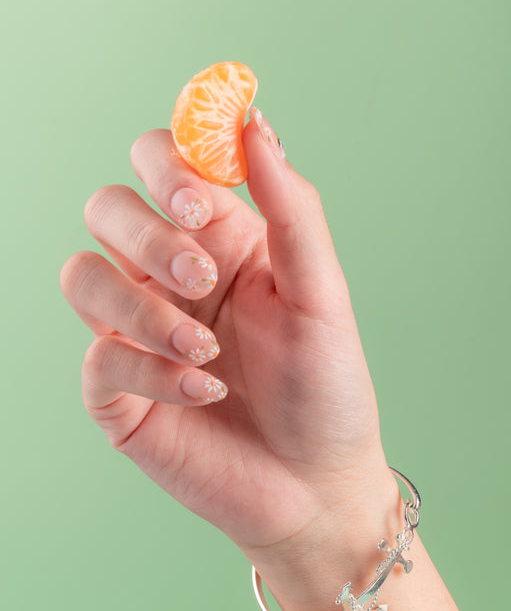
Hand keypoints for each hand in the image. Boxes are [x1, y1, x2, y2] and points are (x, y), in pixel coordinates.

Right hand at [61, 117, 398, 585]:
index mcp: (221, 242)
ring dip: (142, 307)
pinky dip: (150, 370)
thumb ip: (292, 209)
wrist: (316, 487)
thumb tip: (254, 122)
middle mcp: (170, 278)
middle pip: (108, 207)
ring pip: (82, 275)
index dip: (169, 166)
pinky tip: (206, 393)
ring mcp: (139, 333)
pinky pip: (99, 356)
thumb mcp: (323, 295)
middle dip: (149, 235)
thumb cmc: (327, 390)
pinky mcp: (119, 392)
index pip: (161, 163)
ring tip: (207, 351)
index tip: (206, 202)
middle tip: (203, 275)